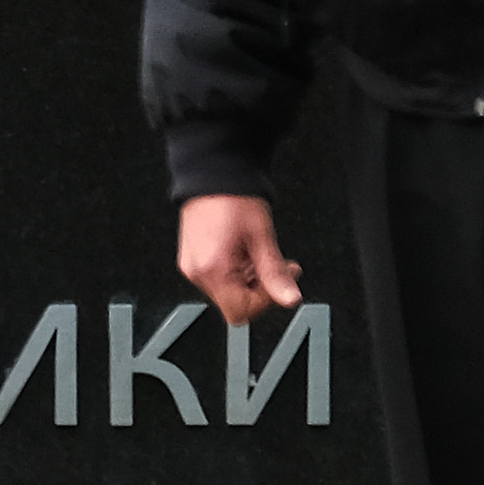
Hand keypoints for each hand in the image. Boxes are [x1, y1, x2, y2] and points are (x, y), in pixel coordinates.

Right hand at [177, 193, 298, 327]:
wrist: (213, 173)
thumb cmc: (234, 198)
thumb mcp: (262, 237)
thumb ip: (275, 273)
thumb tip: (290, 299)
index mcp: (212, 268)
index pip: (241, 311)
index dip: (266, 301)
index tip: (282, 282)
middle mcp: (197, 271)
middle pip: (234, 304)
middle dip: (262, 289)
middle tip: (280, 266)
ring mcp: (192, 266)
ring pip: (229, 292)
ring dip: (251, 281)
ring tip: (262, 254)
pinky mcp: (194, 259)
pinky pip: (219, 279)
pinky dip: (238, 272)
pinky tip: (246, 253)